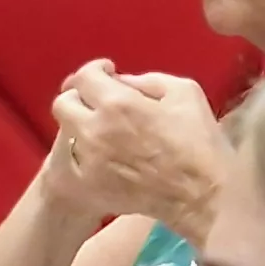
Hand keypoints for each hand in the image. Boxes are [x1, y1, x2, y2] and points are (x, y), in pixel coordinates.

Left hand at [45, 64, 225, 234]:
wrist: (201, 194)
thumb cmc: (199, 140)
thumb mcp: (184, 92)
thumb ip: (146, 80)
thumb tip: (120, 81)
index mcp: (118, 103)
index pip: (84, 77)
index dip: (94, 71)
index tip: (106, 73)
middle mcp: (95, 129)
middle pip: (63, 104)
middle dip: (80, 96)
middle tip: (97, 100)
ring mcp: (88, 160)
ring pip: (66, 133)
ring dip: (81, 124)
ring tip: (102, 128)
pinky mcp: (89, 184)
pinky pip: (72, 161)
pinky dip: (84, 153)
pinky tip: (103, 153)